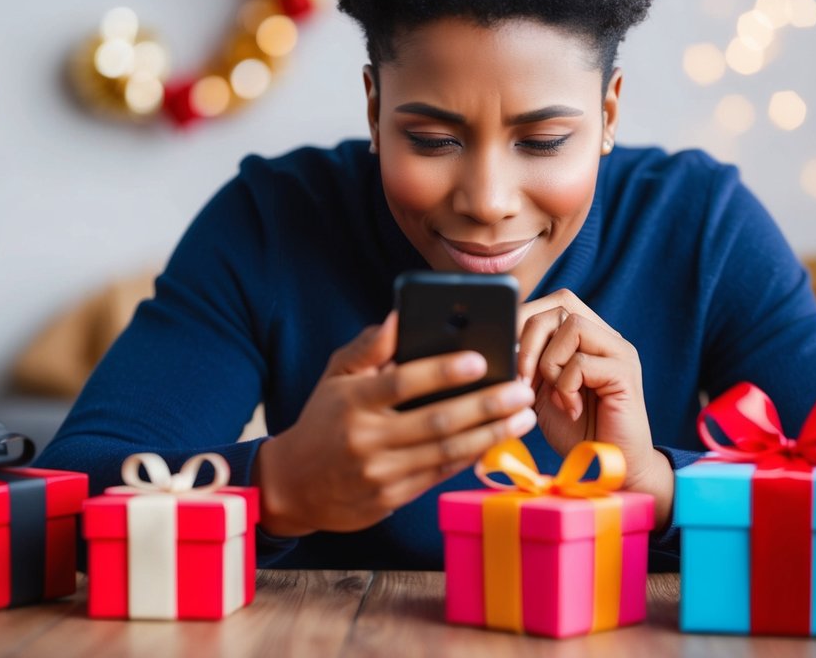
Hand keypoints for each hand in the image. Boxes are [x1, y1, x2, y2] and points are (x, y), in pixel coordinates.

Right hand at [255, 311, 536, 535]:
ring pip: (445, 451)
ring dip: (490, 434)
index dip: (442, 371)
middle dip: (485, 405)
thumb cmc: (323, 420)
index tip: (480, 360)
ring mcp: (380, 473)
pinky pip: (439, 475)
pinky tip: (497, 439)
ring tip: (523, 417)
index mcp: (352, 401)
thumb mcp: (334, 377)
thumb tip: (399, 316)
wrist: (292, 486)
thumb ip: (368, 347)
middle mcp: (366, 439)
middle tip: (521, 391)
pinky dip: (470, 456)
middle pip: (436, 420)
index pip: (402, 383)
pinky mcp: (390, 499)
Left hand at [517, 289, 672, 528]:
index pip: (554, 302)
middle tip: (523, 380)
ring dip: (549, 363)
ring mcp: (619, 352)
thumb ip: (527, 363)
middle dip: (530, 340)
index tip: (508, 357)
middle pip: (561, 305)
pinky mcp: (625, 372)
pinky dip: (566, 387)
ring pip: (571, 326)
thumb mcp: (540, 391)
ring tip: (555, 396)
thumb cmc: (575, 432)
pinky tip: (572, 409)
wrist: (612, 471)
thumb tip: (496, 340)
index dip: (525, 320)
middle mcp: (607, 337)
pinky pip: (582, 361)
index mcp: (588, 337)